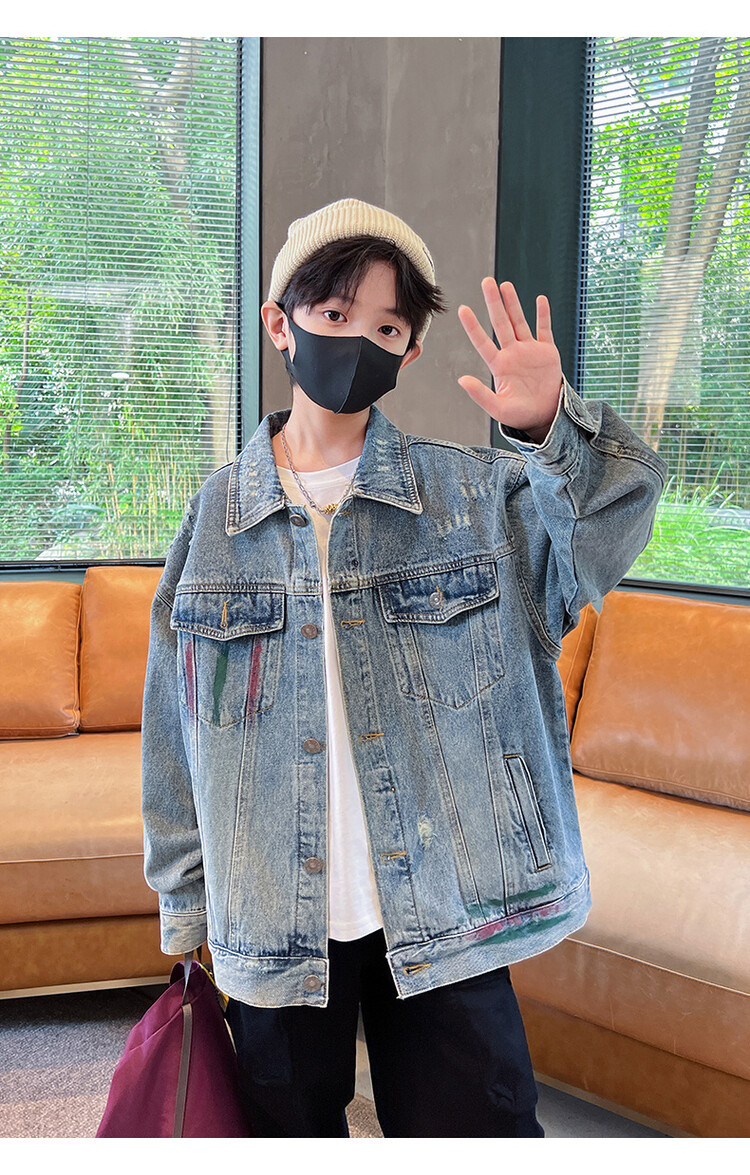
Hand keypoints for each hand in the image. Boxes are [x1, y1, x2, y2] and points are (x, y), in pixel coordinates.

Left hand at [457, 278, 562, 441]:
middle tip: (486, 281)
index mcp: (499, 366)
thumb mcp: (499, 408)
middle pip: (501, 323)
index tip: (463, 309)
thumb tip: (461, 380)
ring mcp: (529, 350)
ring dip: (513, 303)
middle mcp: (512, 353)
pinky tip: (540, 299)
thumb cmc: (520, 415)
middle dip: (494, 302)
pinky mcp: (547, 352)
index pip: (483, 342)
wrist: (545, 416)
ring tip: (505, 284)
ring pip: (519, 321)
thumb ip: (480, 395)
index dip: (473, 326)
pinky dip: (543, 315)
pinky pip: (544, 329)